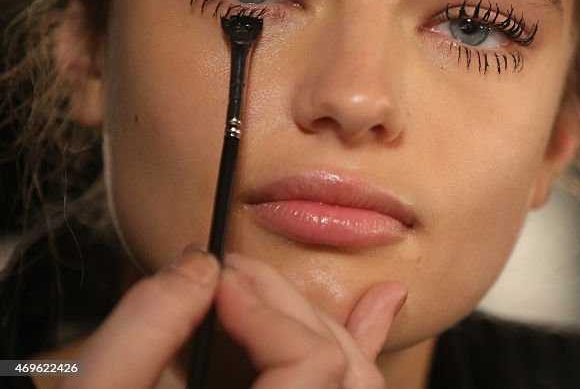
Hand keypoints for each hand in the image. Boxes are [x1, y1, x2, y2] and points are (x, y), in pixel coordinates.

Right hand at [61, 245, 406, 388]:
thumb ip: (147, 325)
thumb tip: (201, 265)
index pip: (309, 365)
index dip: (267, 309)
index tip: (218, 280)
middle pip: (339, 371)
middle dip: (288, 306)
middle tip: (233, 274)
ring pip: (353, 387)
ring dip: (320, 324)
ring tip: (276, 283)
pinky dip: (348, 355)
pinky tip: (370, 311)